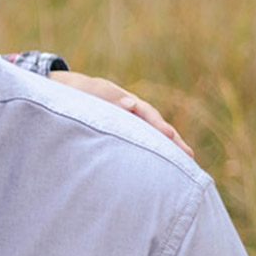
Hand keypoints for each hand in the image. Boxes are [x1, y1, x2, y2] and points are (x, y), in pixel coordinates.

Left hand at [50, 70, 194, 157]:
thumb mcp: (88, 90)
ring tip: (184, 164)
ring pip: (150, 135)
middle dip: (172, 140)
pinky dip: (152, 151)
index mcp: (125, 100)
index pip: (146, 113)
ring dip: (166, 148)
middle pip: (155, 126)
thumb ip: (106, 95)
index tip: (169, 135)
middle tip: (188, 155)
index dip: (157, 124)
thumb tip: (131, 104)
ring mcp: (128, 121)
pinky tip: (161, 166)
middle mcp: (132, 111)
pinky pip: (140, 141)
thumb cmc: (76, 90)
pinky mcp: (122, 131)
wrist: (66, 90)